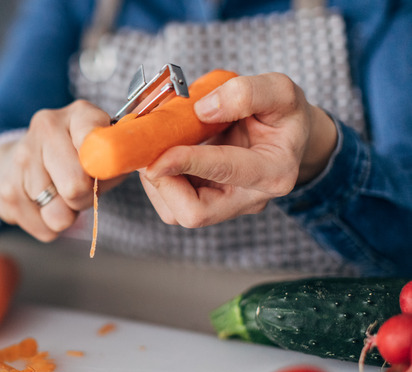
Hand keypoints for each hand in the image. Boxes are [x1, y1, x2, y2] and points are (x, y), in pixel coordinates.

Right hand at [0, 100, 116, 240]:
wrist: (16, 161)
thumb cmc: (74, 160)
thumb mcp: (103, 154)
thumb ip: (115, 163)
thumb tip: (112, 172)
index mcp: (78, 114)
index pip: (96, 143)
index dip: (103, 167)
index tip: (102, 171)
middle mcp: (46, 128)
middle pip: (76, 186)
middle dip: (84, 198)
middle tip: (81, 189)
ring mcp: (21, 158)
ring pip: (59, 214)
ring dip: (66, 213)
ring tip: (58, 194)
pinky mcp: (6, 191)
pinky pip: (44, 229)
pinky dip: (48, 225)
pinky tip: (41, 204)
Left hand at [139, 72, 336, 227]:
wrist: (285, 136)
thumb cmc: (283, 115)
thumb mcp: (280, 91)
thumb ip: (247, 93)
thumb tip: (203, 109)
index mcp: (273, 171)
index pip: (224, 172)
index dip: (186, 162)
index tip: (158, 155)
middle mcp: (249, 199)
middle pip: (194, 213)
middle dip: (164, 184)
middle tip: (151, 152)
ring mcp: (226, 207)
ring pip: (176, 212)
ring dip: (157, 182)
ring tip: (160, 148)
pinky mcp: (207, 206)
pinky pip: (172, 205)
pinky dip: (159, 182)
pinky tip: (165, 156)